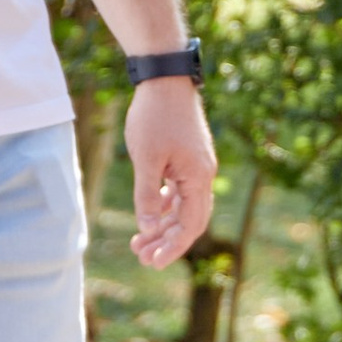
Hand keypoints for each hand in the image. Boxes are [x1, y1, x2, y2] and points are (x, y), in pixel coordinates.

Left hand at [125, 74, 215, 269]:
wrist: (165, 77)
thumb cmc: (155, 116)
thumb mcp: (146, 159)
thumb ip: (147, 196)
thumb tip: (147, 230)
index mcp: (198, 177)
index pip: (190, 225)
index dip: (173, 247)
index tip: (153, 263)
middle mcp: (203, 174)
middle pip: (189, 220)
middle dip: (166, 242)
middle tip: (142, 258)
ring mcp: (196, 165)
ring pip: (183, 206)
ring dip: (163, 225)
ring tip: (139, 241)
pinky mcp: (187, 157)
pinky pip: (179, 190)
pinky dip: (165, 204)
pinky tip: (150, 213)